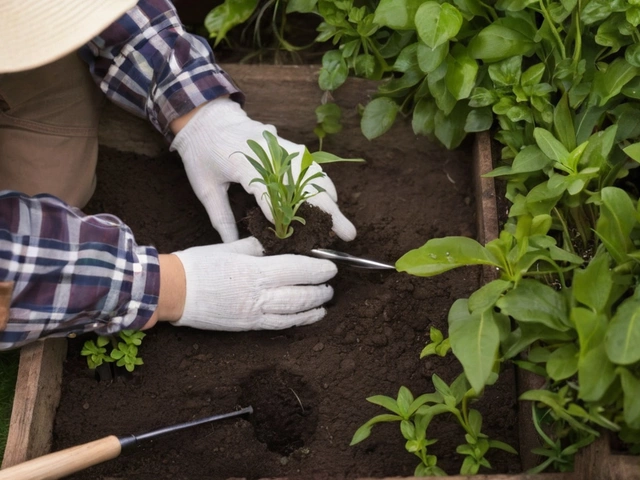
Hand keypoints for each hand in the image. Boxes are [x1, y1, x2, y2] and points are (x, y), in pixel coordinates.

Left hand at [170, 97, 355, 242]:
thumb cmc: (202, 153)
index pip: (266, 188)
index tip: (288, 232)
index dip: (278, 211)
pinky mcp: (286, 145)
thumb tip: (233, 246)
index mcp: (242, 161)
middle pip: (303, 182)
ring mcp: (280, 146)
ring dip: (330, 198)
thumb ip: (220, 217)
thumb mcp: (204, 187)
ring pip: (313, 173)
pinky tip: (332, 199)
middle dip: (326, 211)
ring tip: (341, 222)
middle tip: (345, 233)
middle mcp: (267, 152)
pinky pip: (310, 164)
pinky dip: (323, 182)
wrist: (208, 117)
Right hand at [170, 237, 336, 330]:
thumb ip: (257, 246)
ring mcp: (254, 313)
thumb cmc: (199, 265)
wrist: (174, 291)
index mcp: (255, 270)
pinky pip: (279, 325)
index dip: (318, 268)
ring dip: (314, 307)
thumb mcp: (230, 246)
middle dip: (320, 289)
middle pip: (300, 294)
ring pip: (294, 313)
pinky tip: (309, 316)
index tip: (330, 264)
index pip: (297, 269)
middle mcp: (258, 294)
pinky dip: (298, 321)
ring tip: (326, 300)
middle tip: (331, 282)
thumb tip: (278, 242)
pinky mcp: (248, 325)